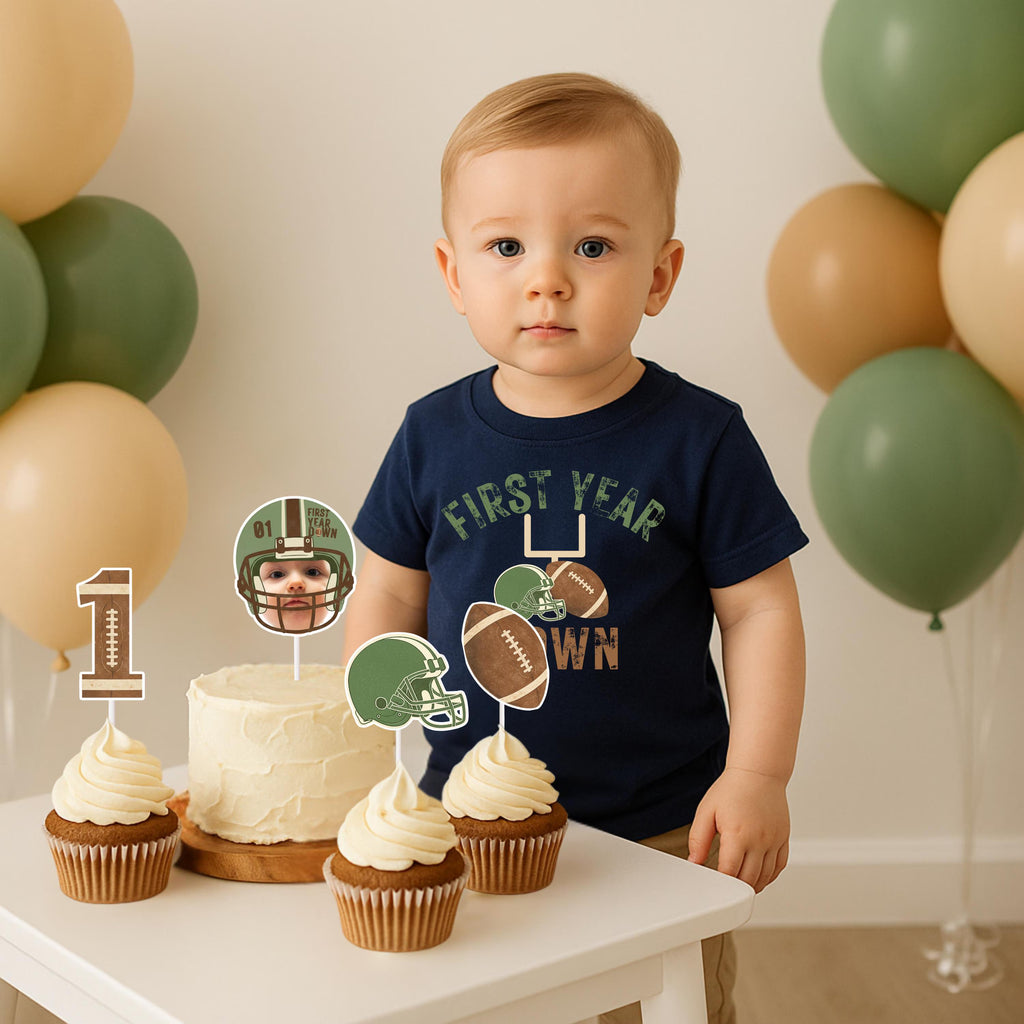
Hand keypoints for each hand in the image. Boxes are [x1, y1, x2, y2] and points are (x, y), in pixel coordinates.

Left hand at [687, 766, 789, 892]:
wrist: (758, 773)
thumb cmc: (732, 789)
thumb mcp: (706, 811)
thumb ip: (698, 839)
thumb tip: (694, 862)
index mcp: (738, 834)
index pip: (730, 873)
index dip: (721, 884)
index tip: (714, 885)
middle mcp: (759, 840)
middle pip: (749, 879)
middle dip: (736, 888)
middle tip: (725, 891)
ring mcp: (774, 840)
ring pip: (766, 876)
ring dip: (753, 886)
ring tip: (741, 887)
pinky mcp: (784, 838)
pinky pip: (780, 866)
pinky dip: (770, 877)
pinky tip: (759, 877)